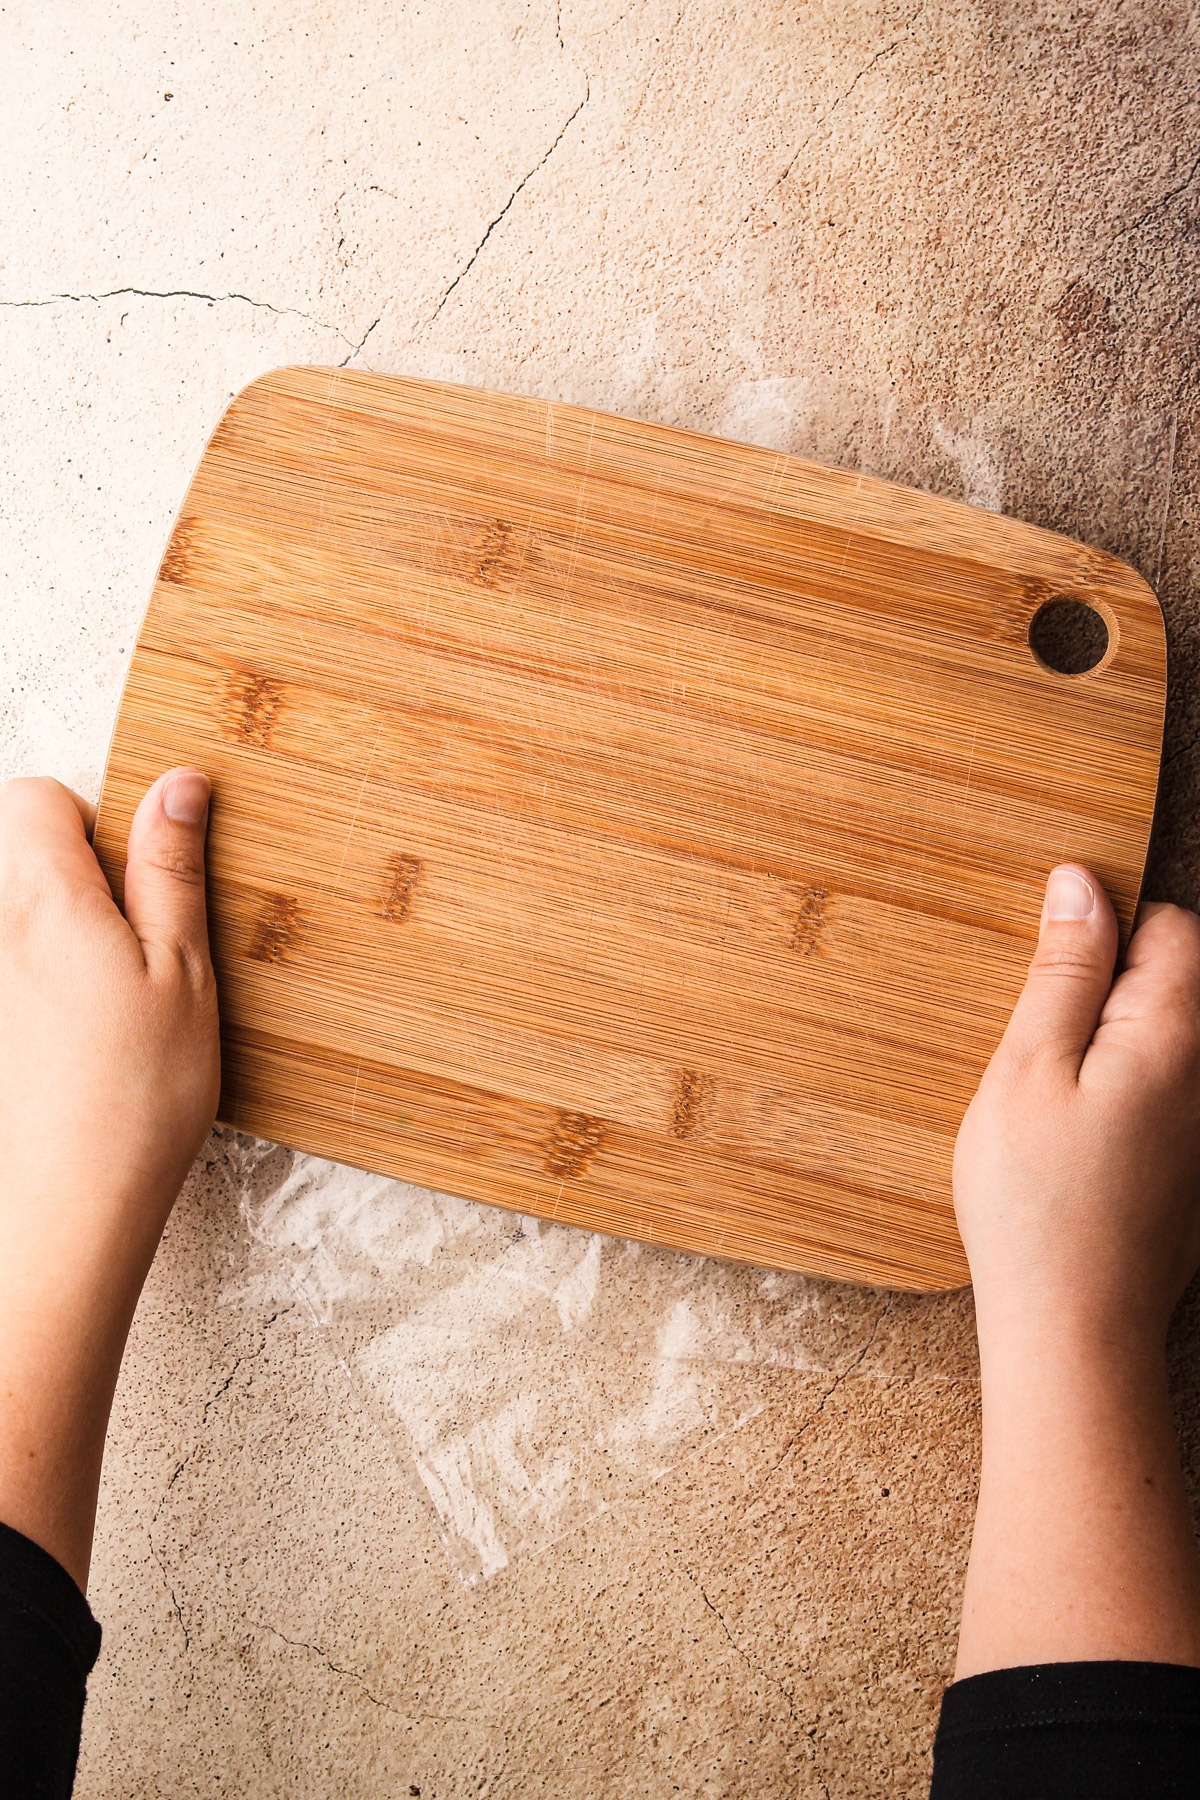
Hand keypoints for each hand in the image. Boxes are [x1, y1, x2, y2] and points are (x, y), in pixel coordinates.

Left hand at [0, 770, 218, 1588]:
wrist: (63, 1218)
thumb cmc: (137, 1100)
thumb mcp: (184, 975)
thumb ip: (172, 873)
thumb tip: (177, 784)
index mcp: (47, 904)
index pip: (37, 798)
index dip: (91, 817)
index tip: (138, 873)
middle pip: (18, 859)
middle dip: (76, 882)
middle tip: (137, 950)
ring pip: (17, 927)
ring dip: (61, 944)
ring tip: (110, 1012)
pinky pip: (14, 985)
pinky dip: (43, 998)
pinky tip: (78, 1052)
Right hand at [952, 865, 1199, 1677]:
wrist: (1076, 1331)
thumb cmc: (1037, 1205)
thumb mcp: (1027, 1069)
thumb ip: (1062, 972)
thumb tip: (1081, 884)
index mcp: (1177, 1036)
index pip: (1172, 926)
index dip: (1107, 928)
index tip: (1049, 968)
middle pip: (1177, 983)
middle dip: (1110, 988)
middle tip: (1040, 1044)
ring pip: (1166, 1044)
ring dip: (1112, 1046)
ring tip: (1052, 1098)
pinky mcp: (1194, 1172)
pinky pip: (1164, 1098)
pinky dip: (1122, 1097)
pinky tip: (1074, 1143)